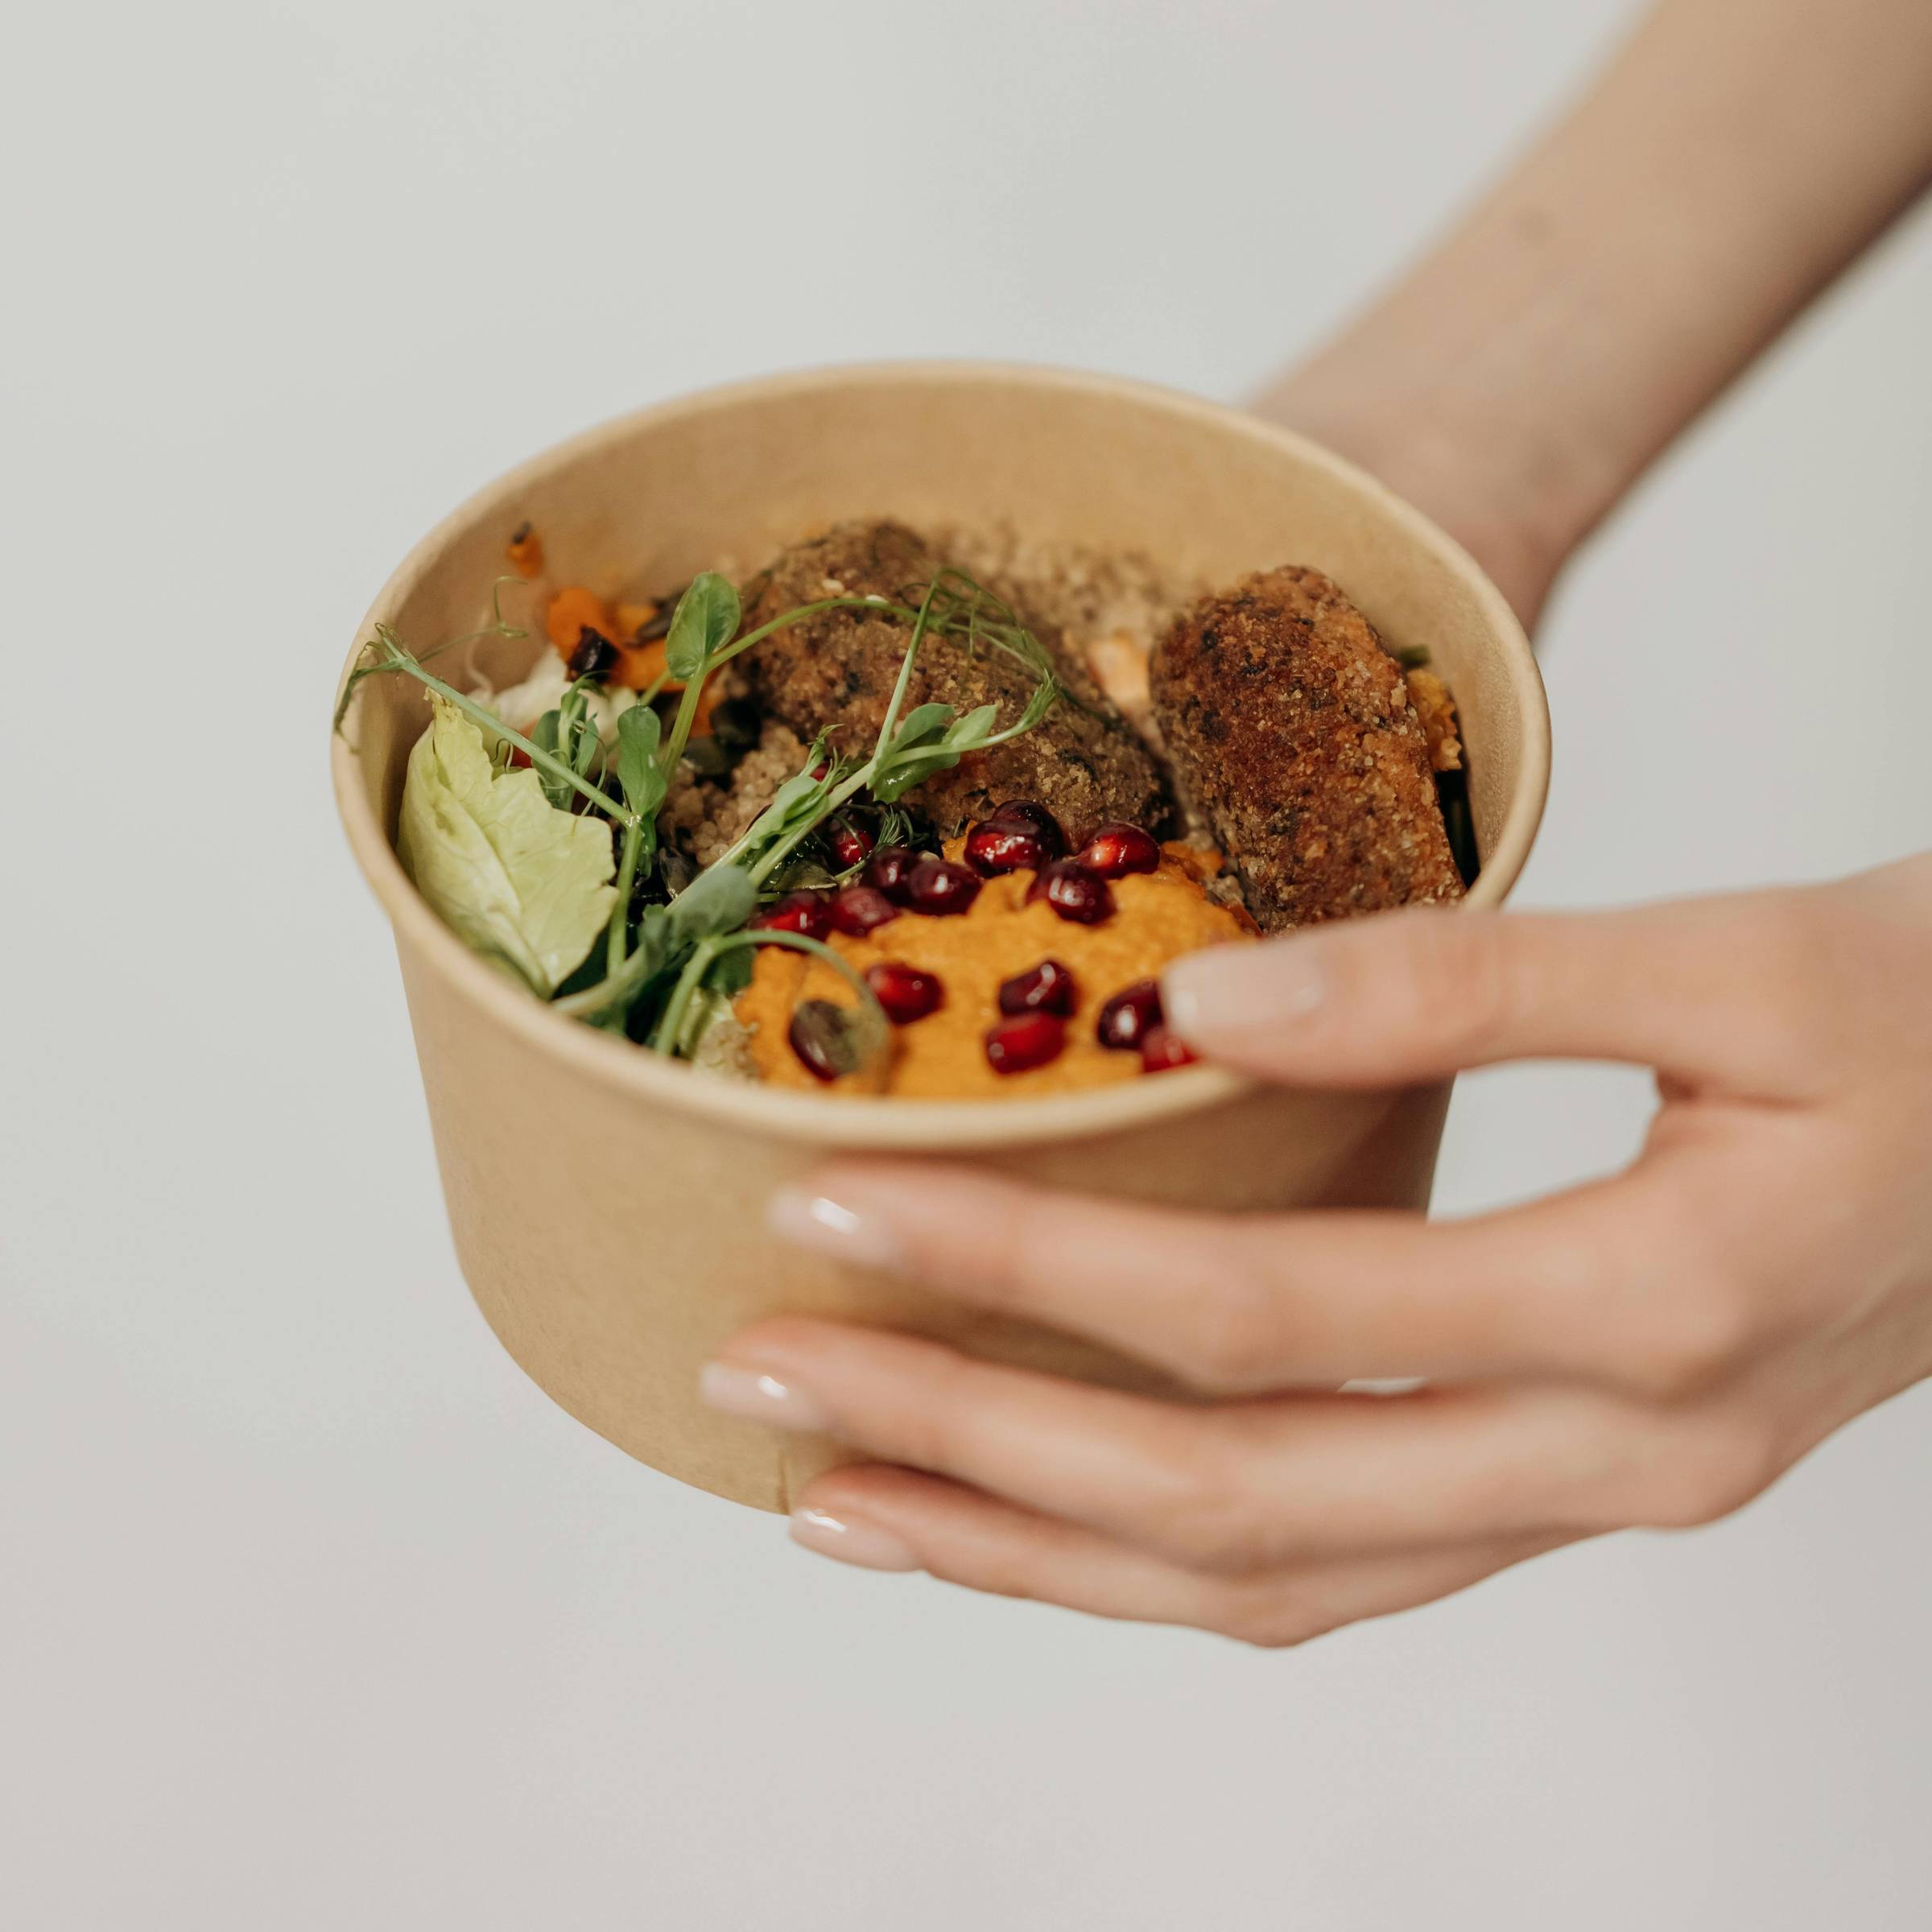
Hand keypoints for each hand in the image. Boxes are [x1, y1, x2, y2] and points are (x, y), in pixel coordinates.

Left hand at [701, 857, 1931, 1643]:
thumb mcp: (1731, 960)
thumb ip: (1466, 976)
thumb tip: (1195, 1007)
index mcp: (1650, 1315)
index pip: (1257, 1319)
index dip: (1024, 1264)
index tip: (832, 1203)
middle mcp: (1614, 1460)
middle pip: (1224, 1499)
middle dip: (970, 1448)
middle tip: (759, 1382)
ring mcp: (1596, 1503)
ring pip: (1271, 1585)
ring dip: (1041, 1553)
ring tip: (843, 1504)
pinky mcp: (1575, 1485)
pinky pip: (1341, 1569)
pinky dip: (1168, 1562)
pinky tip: (1041, 1522)